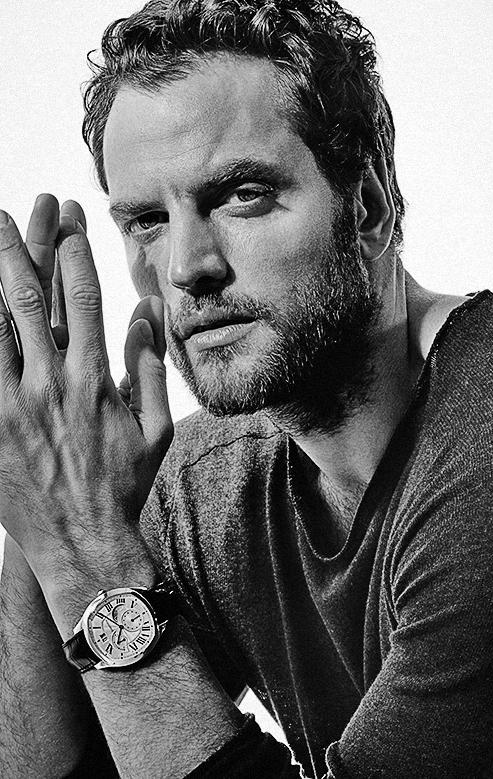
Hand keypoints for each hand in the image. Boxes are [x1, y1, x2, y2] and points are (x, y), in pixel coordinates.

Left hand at [0, 196, 172, 597]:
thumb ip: (149, 365)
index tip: (69, 220)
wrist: (83, 542)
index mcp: (94, 379)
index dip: (74, 251)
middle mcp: (51, 383)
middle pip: (29, 299)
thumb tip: (148, 311)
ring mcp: (14, 404)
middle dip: (21, 248)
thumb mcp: (156, 428)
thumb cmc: (123, 484)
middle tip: (11, 210)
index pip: (82, 298)